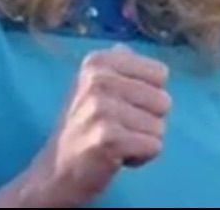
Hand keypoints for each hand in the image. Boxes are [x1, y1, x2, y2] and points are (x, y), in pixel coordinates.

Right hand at [20, 46, 170, 206]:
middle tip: (116, 128)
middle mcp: (98, 80)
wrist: (55, 172)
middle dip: (147, 121)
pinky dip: (140, 157)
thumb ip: (115, 66)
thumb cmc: (84, 127)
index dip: (148, 96)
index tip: (121, 107)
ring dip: (143, 140)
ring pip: (160, 126)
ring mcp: (101, 108)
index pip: (160, 74)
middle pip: (163, 101)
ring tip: (115, 142)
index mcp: (98, 61)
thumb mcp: (92, 88)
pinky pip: (154, 146)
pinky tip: (116, 157)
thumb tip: (125, 46)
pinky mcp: (108, 138)